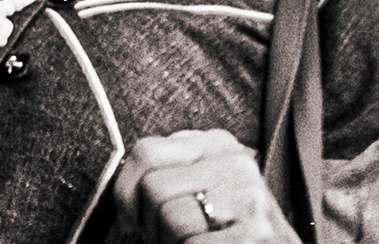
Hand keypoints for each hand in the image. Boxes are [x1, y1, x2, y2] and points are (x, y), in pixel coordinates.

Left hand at [114, 130, 286, 243]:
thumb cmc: (229, 230)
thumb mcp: (203, 188)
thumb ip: (170, 174)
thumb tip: (123, 187)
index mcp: (218, 144)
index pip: (147, 151)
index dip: (126, 190)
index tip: (131, 216)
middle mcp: (237, 164)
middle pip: (154, 187)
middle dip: (149, 224)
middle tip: (164, 237)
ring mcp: (250, 200)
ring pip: (170, 217)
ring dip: (168, 242)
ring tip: (187, 243)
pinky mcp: (255, 234)